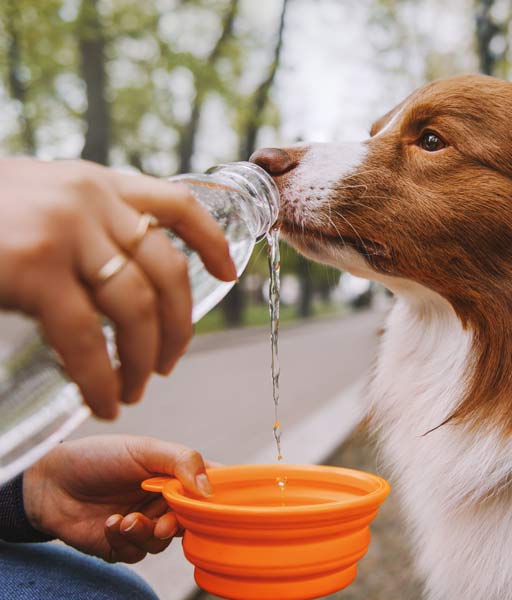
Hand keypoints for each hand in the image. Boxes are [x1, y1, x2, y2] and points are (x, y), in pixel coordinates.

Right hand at [0, 158, 237, 418]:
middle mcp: (90, 200)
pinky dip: (101, 378)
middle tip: (169, 362)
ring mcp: (64, 232)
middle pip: (169, 271)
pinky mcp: (34, 268)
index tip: (232, 273)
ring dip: (146, 358)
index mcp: (96, 182)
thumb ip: (83, 222)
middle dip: (181, 327)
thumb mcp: (36, 198)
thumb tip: (122, 268)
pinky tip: (104, 400)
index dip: (214, 242)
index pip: (180, 205)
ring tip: (135, 388)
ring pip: (138, 308)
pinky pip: (87, 338)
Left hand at [22, 435, 214, 563]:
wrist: (48, 482)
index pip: (211, 486)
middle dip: (179, 523)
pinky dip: (125, 540)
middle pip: (192, 521)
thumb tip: (210, 490)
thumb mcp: (144, 449)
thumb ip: (182, 461)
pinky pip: (137, 553)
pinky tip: (109, 523)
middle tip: (165, 520)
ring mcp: (144, 523)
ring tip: (126, 519)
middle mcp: (164, 501)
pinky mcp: (122, 544)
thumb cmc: (97, 457)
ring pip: (164, 542)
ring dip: (147, 533)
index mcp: (176, 475)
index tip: (219, 503)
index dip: (220, 496)